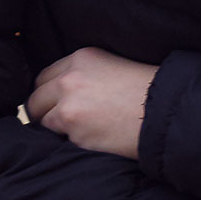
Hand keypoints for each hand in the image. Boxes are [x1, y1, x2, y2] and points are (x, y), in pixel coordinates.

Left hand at [27, 46, 157, 159]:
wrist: (165, 111)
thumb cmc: (146, 89)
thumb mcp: (112, 65)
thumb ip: (83, 73)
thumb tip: (62, 90)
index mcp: (80, 58)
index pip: (44, 77)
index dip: (49, 92)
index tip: (54, 101)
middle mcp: (69, 80)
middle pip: (35, 99)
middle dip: (44, 110)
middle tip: (60, 120)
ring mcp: (69, 107)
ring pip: (44, 121)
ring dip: (57, 128)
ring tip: (81, 129)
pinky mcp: (75, 133)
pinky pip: (60, 140)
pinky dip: (71, 141)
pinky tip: (91, 138)